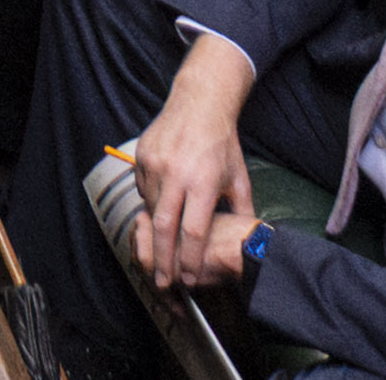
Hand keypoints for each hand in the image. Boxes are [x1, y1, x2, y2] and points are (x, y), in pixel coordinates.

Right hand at [130, 63, 265, 286]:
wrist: (199, 103)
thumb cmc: (222, 144)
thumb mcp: (238, 179)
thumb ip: (240, 212)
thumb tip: (244, 241)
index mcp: (203, 182)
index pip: (193, 231)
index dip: (189, 259)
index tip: (187, 278)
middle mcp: (176, 174)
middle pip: (164, 227)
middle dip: (162, 259)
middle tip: (161, 281)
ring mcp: (155, 164)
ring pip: (151, 210)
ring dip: (158, 231)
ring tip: (163, 248)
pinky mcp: (141, 157)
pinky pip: (142, 190)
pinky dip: (151, 203)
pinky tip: (163, 204)